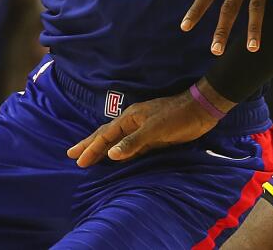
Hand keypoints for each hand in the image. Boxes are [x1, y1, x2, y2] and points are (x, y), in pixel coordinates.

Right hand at [66, 82, 229, 167]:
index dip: (91, 148)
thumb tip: (110, 154)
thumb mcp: (154, 130)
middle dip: (89, 145)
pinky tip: (116, 158)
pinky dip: (120, 153)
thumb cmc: (177, 117)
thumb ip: (133, 143)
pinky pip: (130, 147)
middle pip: (106, 135)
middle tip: (72, 155)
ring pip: (117, 141)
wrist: (200, 111)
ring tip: (89, 156)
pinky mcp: (153, 137)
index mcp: (130, 118)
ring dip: (102, 149)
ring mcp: (142, 130)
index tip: (77, 160)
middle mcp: (133, 122)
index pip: (105, 135)